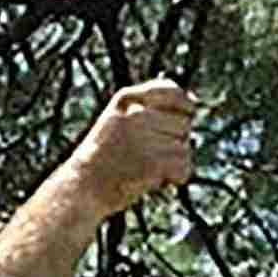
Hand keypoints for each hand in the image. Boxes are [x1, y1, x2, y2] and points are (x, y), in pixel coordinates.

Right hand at [63, 80, 198, 212]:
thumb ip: (151, 109)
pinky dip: (178, 176)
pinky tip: (160, 179)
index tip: (184, 116)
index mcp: (126, 99)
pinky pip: (184, 165)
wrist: (82, 186)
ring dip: (175, 161)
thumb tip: (195, 101)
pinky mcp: (152, 162)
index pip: (171, 90)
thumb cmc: (104, 157)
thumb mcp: (118, 119)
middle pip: (184, 122)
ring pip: (185, 146)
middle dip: (176, 140)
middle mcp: (135, 115)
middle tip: (153, 154)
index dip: (184, 104)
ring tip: (151, 167)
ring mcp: (143, 138)